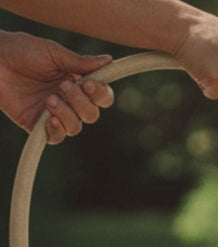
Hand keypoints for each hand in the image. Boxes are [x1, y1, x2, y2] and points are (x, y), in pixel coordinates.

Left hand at [0, 31, 114, 143]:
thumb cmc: (22, 51)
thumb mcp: (54, 53)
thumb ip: (80, 62)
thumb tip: (108, 61)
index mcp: (78, 83)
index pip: (102, 97)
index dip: (100, 94)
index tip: (89, 83)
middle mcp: (69, 101)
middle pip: (92, 115)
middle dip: (81, 103)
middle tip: (63, 86)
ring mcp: (53, 113)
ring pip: (75, 127)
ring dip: (67, 114)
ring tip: (50, 99)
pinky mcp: (36, 124)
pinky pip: (55, 137)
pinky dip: (57, 130)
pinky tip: (50, 118)